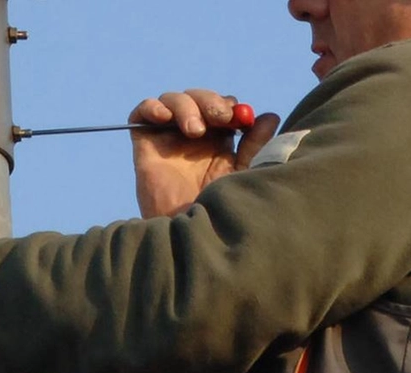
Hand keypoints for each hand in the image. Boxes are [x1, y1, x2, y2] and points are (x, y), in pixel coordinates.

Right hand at [129, 89, 279, 217]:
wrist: (192, 235)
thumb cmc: (222, 212)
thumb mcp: (245, 174)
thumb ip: (257, 145)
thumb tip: (268, 116)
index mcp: (218, 144)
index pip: (221, 107)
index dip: (228, 106)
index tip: (240, 121)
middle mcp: (192, 141)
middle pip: (198, 99)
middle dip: (210, 101)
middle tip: (221, 118)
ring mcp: (168, 141)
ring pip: (173, 100)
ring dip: (186, 106)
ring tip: (194, 131)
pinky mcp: (146, 147)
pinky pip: (142, 112)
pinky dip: (152, 107)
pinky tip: (165, 118)